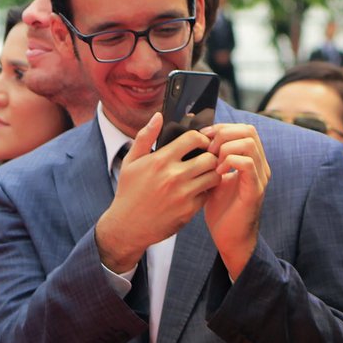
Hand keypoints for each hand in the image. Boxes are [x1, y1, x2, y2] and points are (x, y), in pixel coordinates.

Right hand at [96, 112, 218, 272]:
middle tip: (207, 158)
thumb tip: (158, 115)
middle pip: (210, 158)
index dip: (201, 138)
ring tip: (205, 173)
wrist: (128, 226)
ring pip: (214, 176)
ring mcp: (183, 194)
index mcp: (160, 160)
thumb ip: (146, 137)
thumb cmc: (129, 191)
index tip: (200, 143)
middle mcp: (173, 176)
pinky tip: (199, 189)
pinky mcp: (189, 210)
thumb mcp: (132, 162)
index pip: (193, 138)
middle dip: (211, 156)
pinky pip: (209, 194)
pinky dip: (207, 190)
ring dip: (213, 173)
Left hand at [201, 122, 270, 277]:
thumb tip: (196, 140)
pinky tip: (217, 173)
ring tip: (212, 161)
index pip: (244, 129)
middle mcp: (260, 165)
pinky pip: (246, 164)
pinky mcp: (255, 190)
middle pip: (249, 131)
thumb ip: (213, 160)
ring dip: (225, 148)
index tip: (203, 138)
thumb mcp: (215, 178)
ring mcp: (260, 177)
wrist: (230, 238)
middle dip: (223, 134)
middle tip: (207, 149)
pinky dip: (229, 162)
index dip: (222, 128)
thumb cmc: (221, 210)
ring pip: (249, 144)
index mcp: (252, 160)